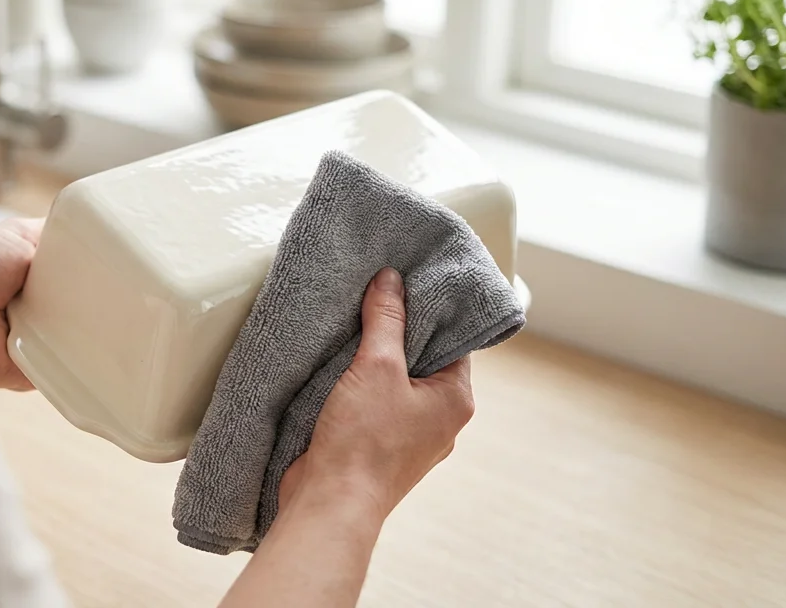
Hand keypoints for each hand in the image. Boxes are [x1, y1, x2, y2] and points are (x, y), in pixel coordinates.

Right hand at [279, 267, 474, 520]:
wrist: (330, 503)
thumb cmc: (363, 444)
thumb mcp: (377, 367)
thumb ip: (386, 320)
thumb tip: (391, 281)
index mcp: (455, 400)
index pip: (453, 340)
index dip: (429, 309)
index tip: (405, 282)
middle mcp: (439, 419)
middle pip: (423, 359)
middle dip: (397, 332)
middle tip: (373, 296)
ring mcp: (409, 436)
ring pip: (396, 381)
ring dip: (373, 358)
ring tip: (350, 326)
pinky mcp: (378, 446)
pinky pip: (375, 403)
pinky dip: (358, 384)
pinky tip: (336, 366)